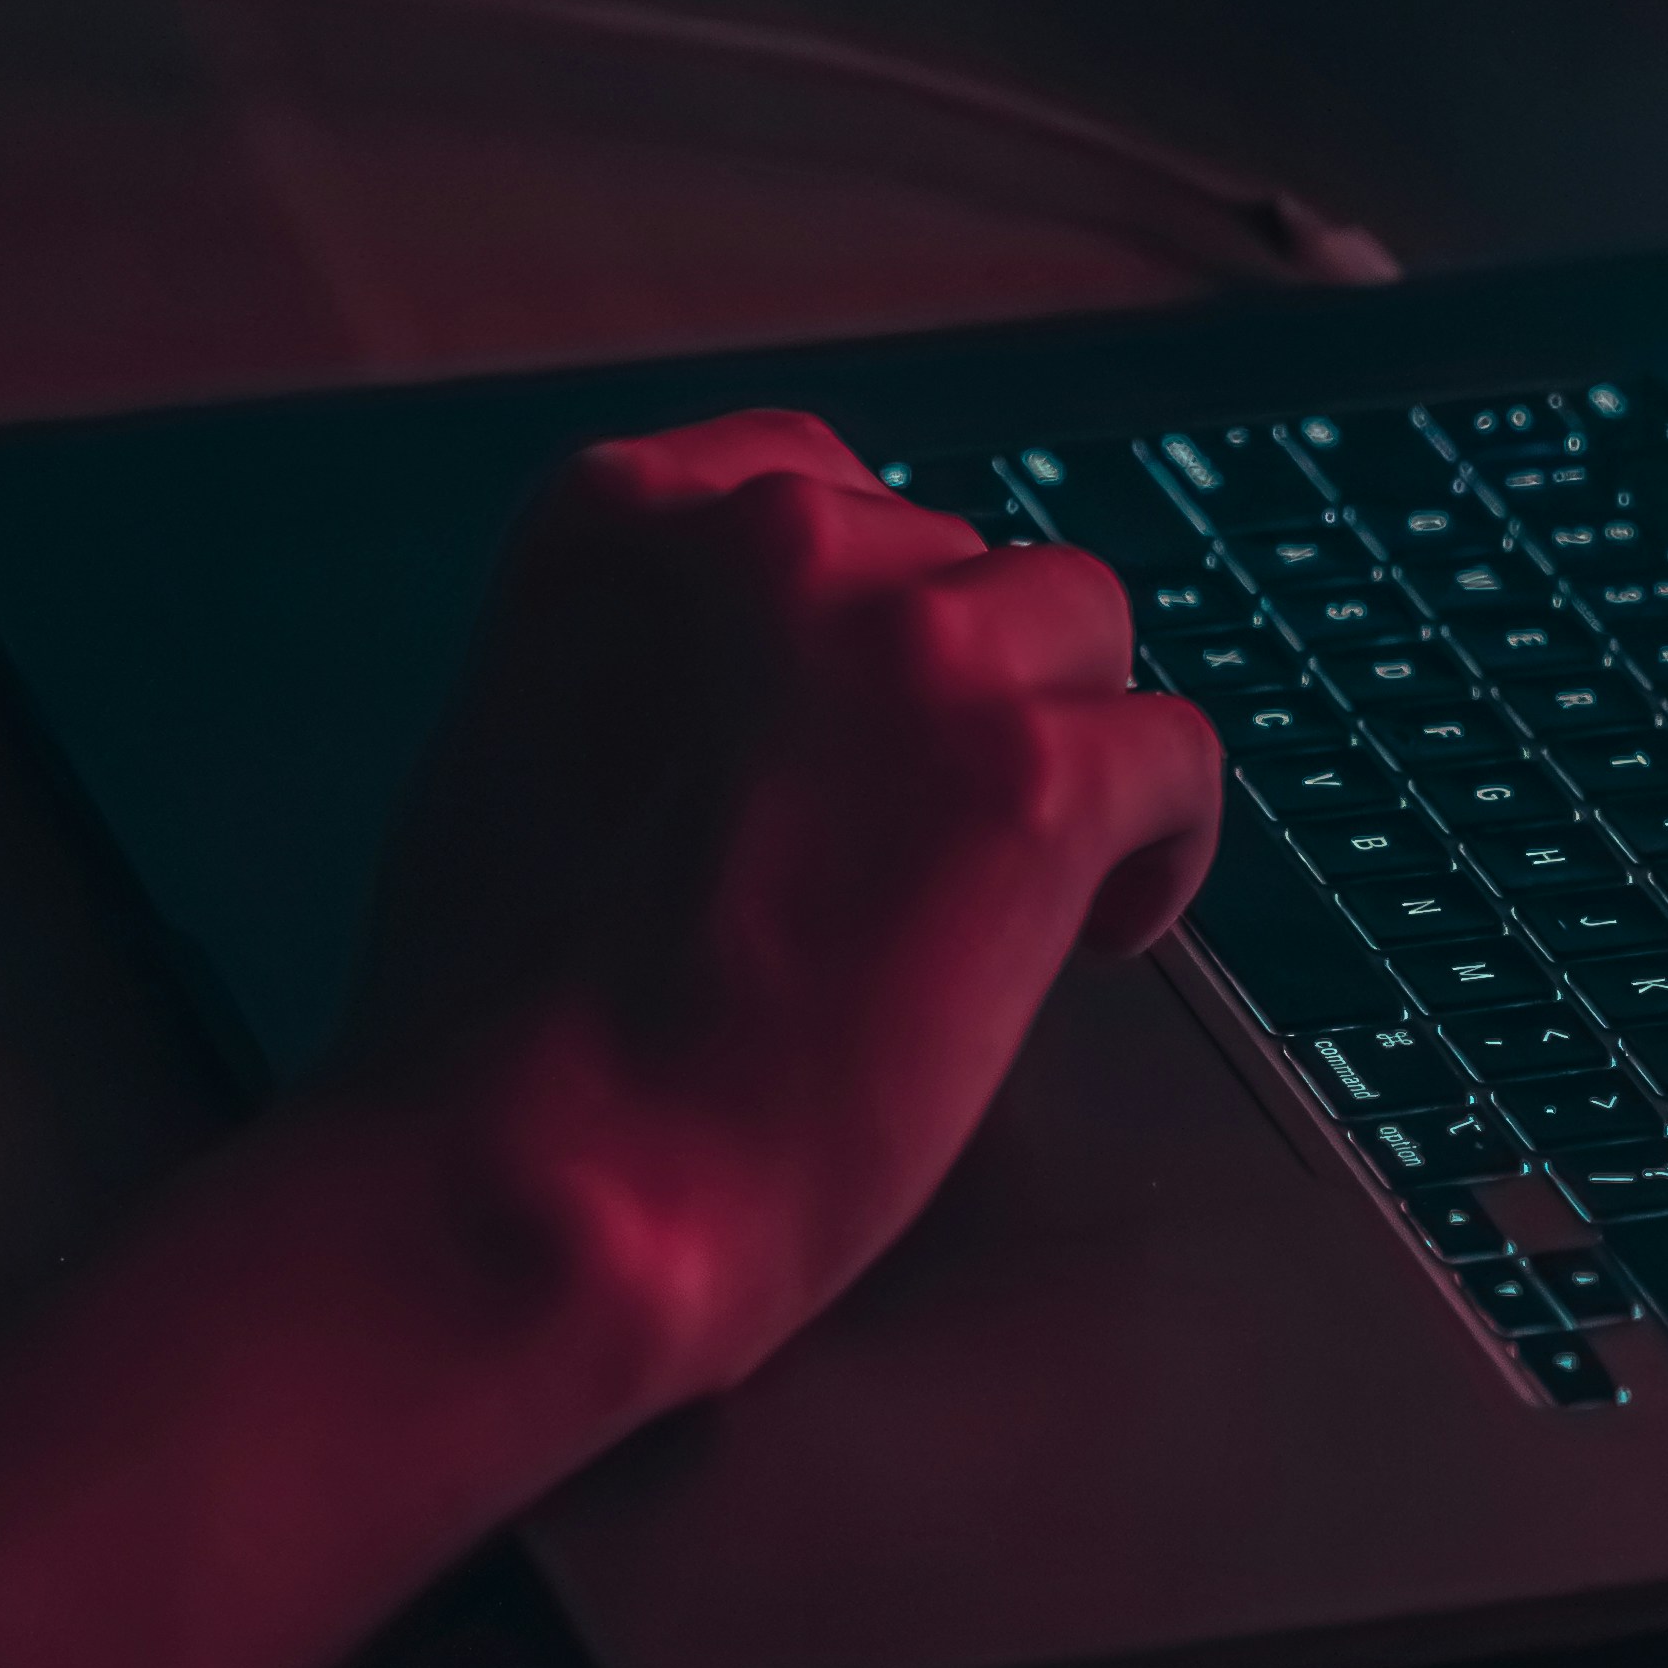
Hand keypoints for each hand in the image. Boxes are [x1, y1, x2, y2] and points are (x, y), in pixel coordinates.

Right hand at [337, 412, 1219, 1426]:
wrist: (534, 1186)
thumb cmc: (493, 1033)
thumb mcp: (510, 747)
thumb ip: (645, 665)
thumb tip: (763, 692)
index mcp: (626, 518)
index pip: (819, 481)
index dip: (874, 604)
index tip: (880, 701)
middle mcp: (776, 540)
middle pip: (961, 561)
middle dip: (962, 693)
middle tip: (929, 841)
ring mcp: (916, 645)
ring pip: (1083, 629)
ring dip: (1067, 741)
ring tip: (1031, 884)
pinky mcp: (1033, 775)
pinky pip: (1174, 755)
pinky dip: (1160, 846)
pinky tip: (1101, 932)